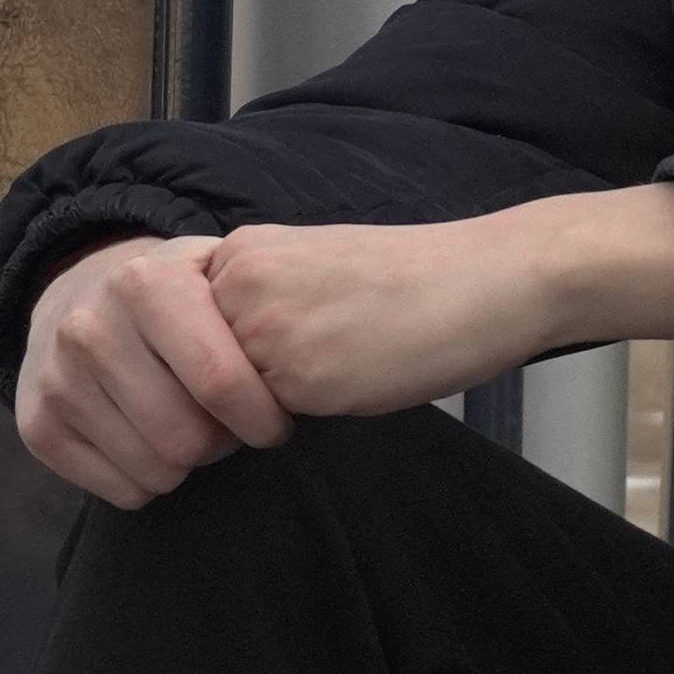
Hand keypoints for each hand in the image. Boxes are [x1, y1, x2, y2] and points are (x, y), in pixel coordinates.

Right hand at [16, 234, 291, 507]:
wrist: (80, 294)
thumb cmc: (179, 295)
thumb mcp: (220, 274)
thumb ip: (260, 306)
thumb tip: (305, 359)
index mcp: (145, 282)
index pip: (220, 382)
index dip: (263, 418)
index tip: (277, 421)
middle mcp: (89, 328)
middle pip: (188, 439)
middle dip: (227, 442)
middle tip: (232, 424)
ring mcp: (56, 380)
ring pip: (157, 471)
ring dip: (191, 463)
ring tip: (194, 425)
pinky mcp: (36, 426)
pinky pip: (122, 492)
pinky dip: (151, 479)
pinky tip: (152, 440)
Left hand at [199, 213, 556, 419]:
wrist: (488, 280)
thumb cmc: (414, 279)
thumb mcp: (312, 267)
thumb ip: (257, 300)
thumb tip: (215, 367)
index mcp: (240, 251)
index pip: (185, 337)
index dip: (226, 362)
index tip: (290, 348)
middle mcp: (238, 285)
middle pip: (195, 372)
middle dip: (240, 389)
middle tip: (318, 360)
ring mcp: (264, 331)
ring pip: (229, 403)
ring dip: (274, 403)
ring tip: (344, 360)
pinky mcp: (298, 378)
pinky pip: (272, 422)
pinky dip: (312, 414)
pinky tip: (359, 376)